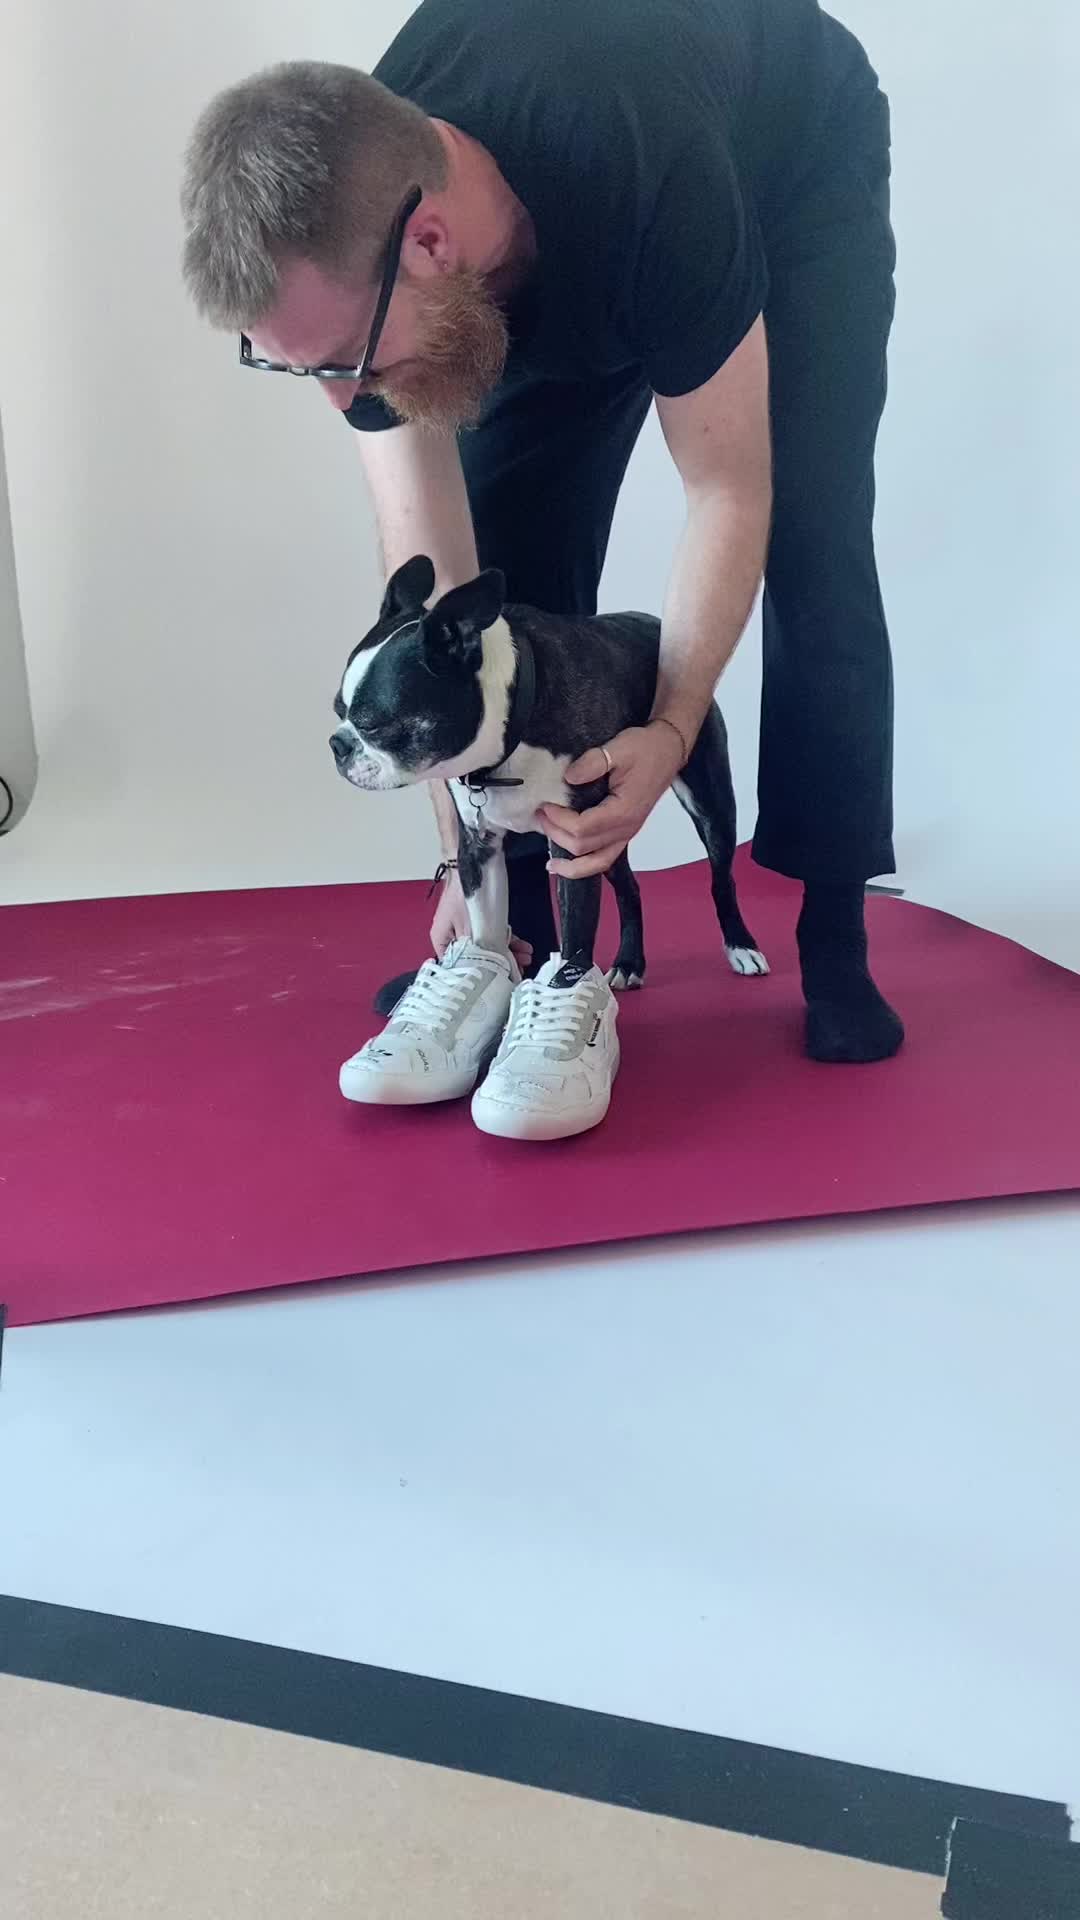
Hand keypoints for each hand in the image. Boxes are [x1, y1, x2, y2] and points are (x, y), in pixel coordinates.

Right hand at [430, 869, 532, 970]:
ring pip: (488, 947)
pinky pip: (494, 934)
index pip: (458, 967)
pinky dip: (508, 940)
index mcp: (442, 941)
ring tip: (525, 957)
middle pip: (477, 958)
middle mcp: (453, 937)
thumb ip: (480, 950)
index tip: (497, 981)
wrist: (468, 865)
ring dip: (508, 953)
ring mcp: (467, 928)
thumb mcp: (470, 928)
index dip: (479, 976)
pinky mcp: (479, 919)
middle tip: (518, 969)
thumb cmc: (462, 894)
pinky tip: (523, 946)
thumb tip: (493, 969)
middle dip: (500, 964)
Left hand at [541, 723, 685, 877]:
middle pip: (584, 847)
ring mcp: (627, 834)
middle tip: (540, 817)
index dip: (558, 820)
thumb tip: (568, 777)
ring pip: (596, 863)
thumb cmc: (645, 749)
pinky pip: (604, 859)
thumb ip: (593, 762)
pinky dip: (586, 866)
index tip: (544, 805)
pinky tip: (570, 863)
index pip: (583, 827)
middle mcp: (626, 829)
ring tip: (551, 864)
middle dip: (557, 835)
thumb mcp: (618, 748)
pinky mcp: (625, 833)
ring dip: (571, 866)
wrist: (667, 751)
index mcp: (623, 811)